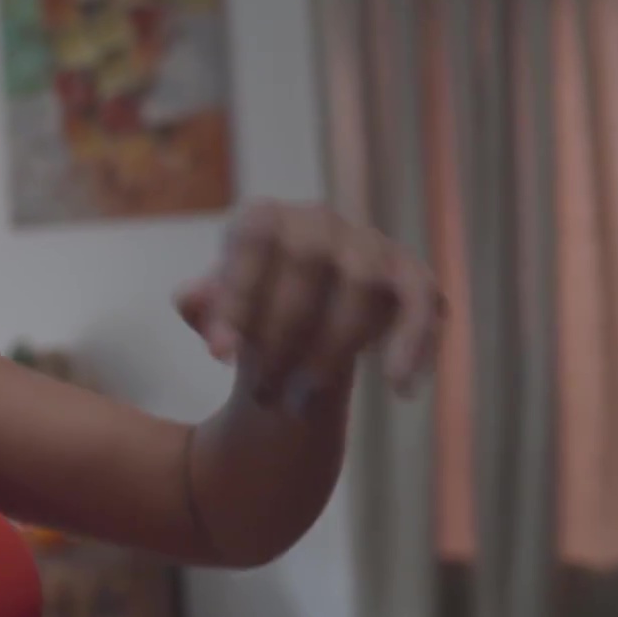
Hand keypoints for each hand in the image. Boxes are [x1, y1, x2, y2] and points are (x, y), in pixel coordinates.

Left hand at [174, 202, 443, 409]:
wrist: (301, 328)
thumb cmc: (252, 314)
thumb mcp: (215, 312)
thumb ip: (201, 304)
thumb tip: (194, 299)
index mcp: (264, 218)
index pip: (252, 241)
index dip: (236, 297)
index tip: (219, 357)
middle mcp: (319, 220)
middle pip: (308, 263)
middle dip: (282, 337)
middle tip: (264, 394)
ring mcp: (369, 244)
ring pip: (362, 285)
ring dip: (333, 348)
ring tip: (303, 398)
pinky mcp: (410, 277)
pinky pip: (422, 300)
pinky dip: (415, 341)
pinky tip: (399, 387)